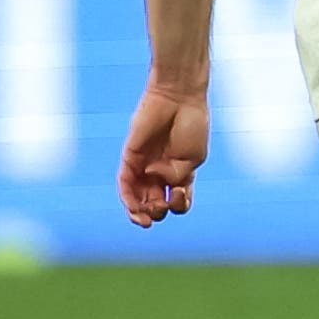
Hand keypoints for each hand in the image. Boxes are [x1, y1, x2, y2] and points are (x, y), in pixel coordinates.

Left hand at [118, 84, 209, 224]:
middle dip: (160, 212)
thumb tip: (152, 177)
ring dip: (140, 213)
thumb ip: (176, 175)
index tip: (182, 194)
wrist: (180, 99)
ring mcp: (144, 165)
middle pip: (155, 203)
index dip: (179, 206)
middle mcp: (161, 172)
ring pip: (137, 198)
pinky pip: (124, 183)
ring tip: (145, 219)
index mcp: (181, 173)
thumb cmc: (192, 126)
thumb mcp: (193, 159)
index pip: (176, 200)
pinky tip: (135, 206)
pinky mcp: (129, 157)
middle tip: (165, 203)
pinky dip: (128, 197)